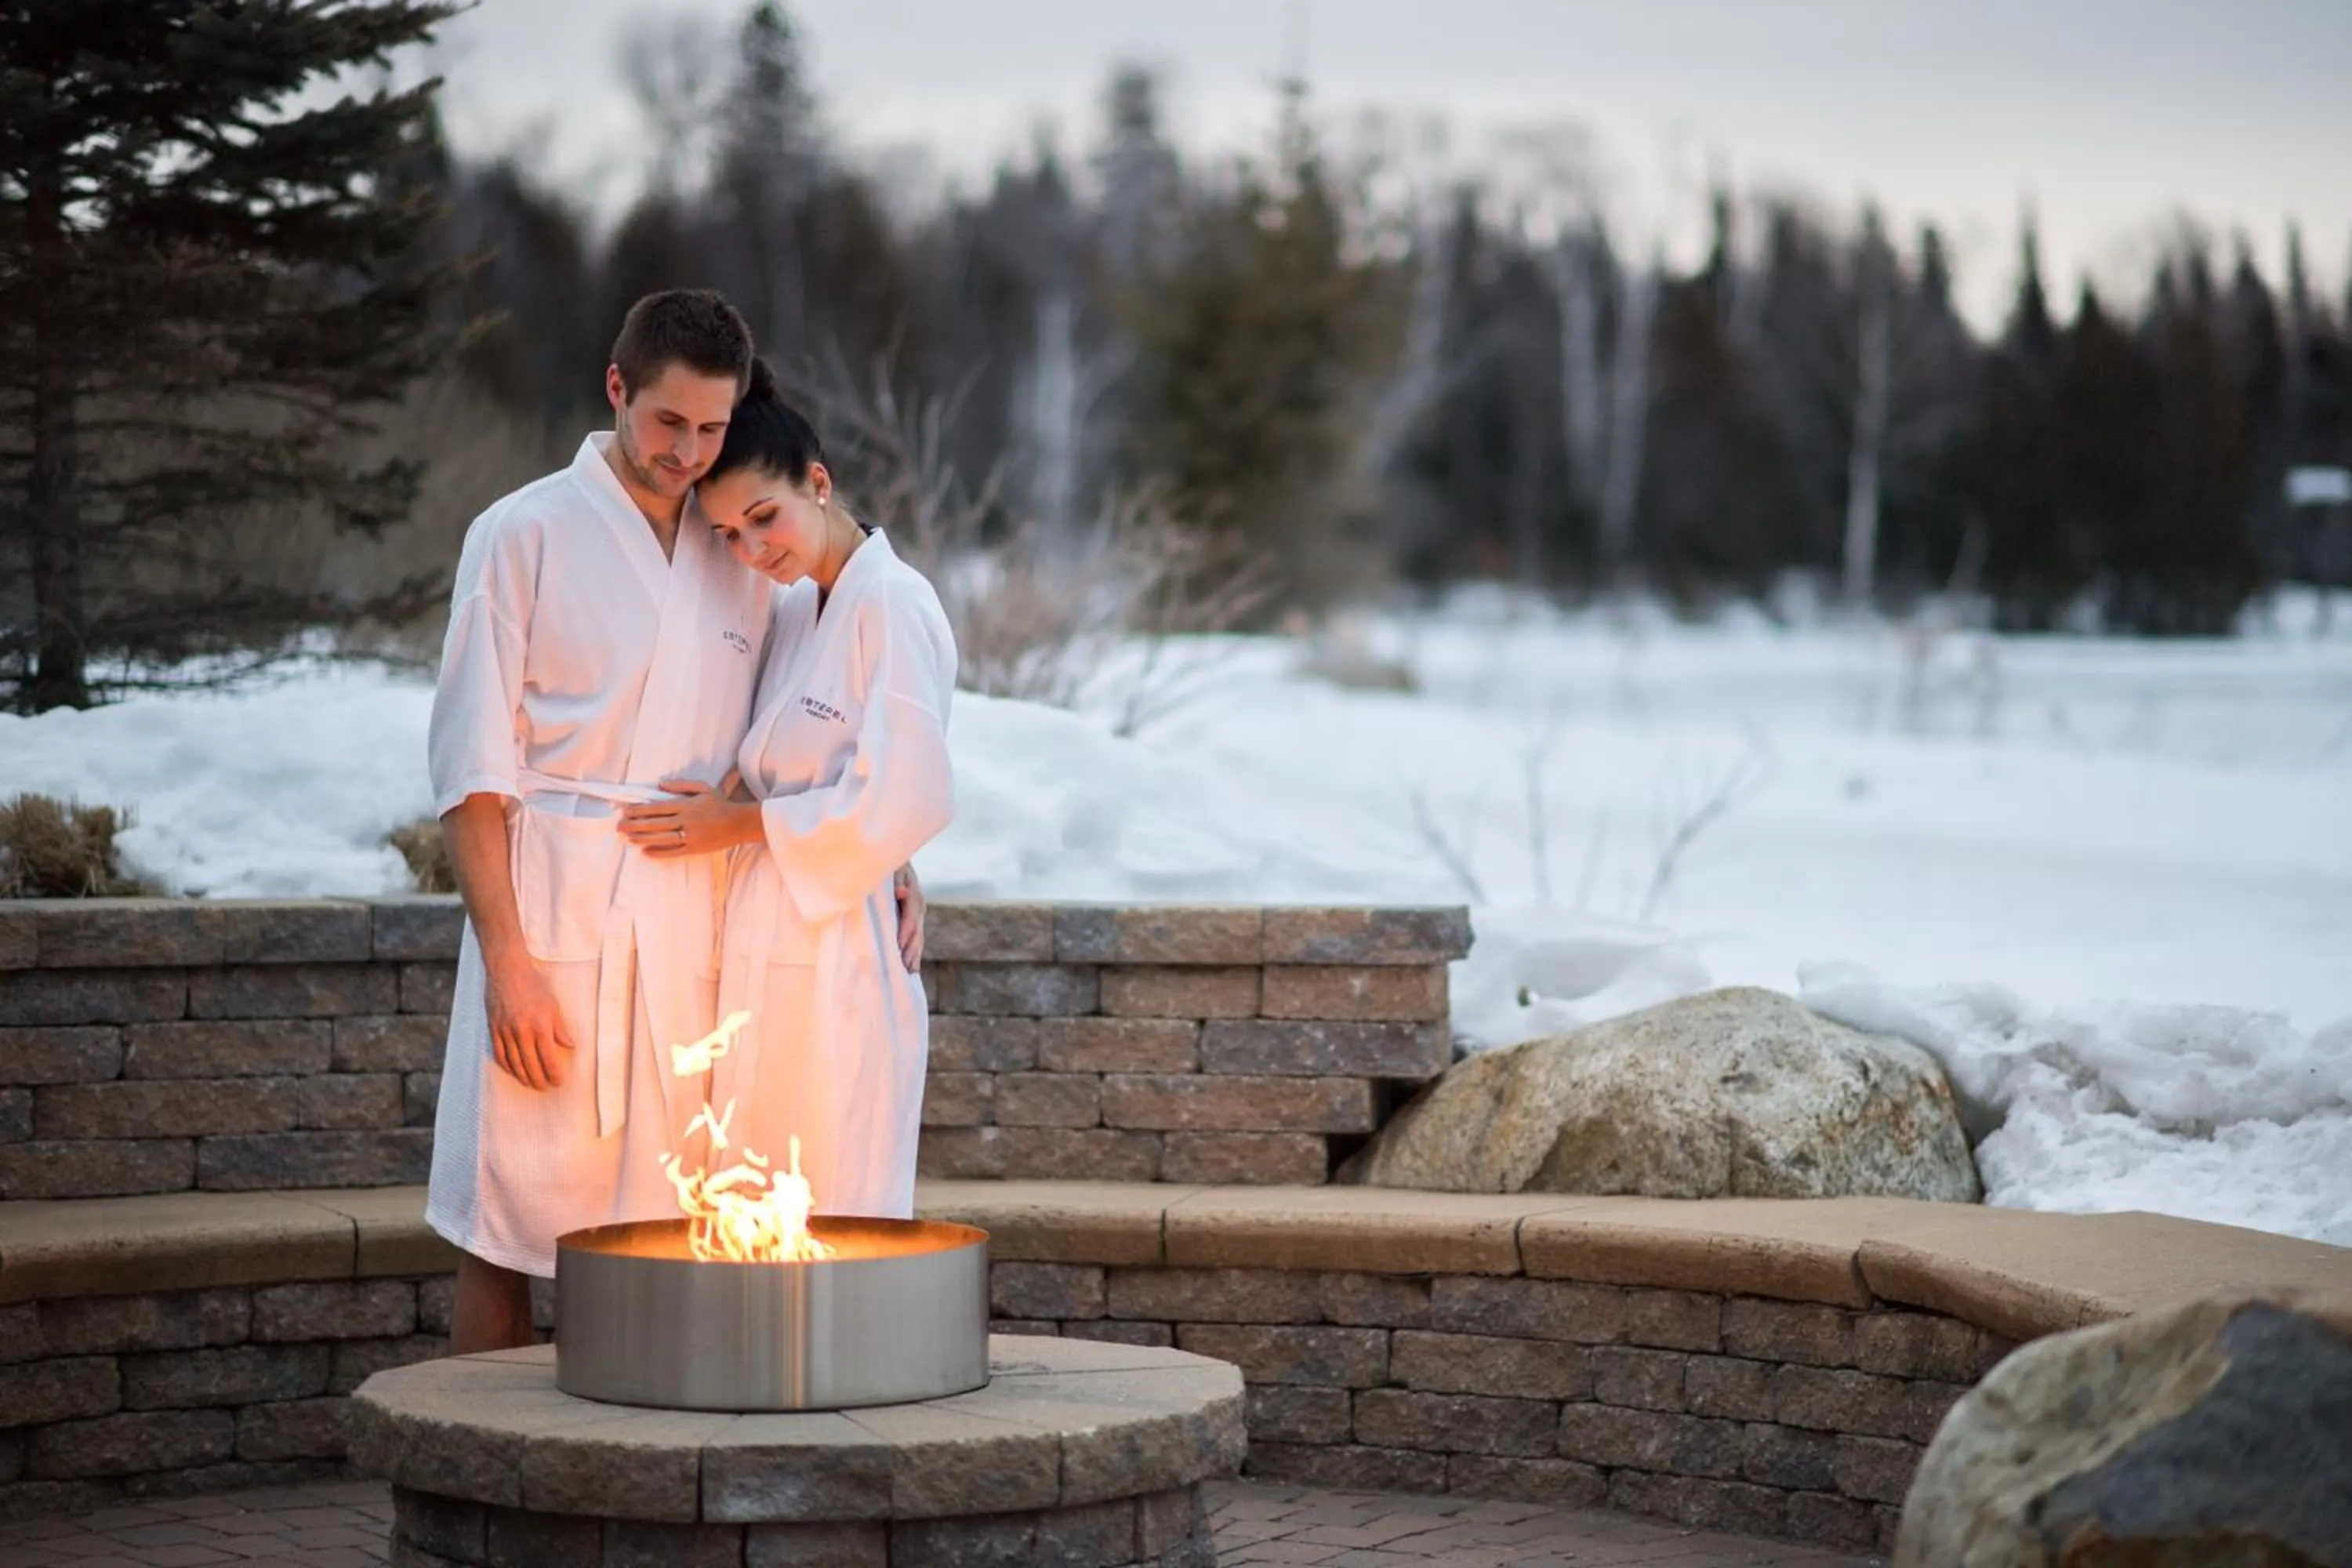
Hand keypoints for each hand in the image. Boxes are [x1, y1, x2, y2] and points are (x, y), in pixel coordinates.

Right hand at [485, 955, 572, 1089]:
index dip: (554, 1073)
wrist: (507, 970)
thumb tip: (570, 1046)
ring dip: (523, 1076)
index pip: (549, 1058)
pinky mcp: (493, 1028)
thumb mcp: (553, 1004)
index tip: (558, 1082)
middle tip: (545, 1087)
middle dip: (539, 1080)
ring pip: (514, 1062)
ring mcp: (505, 1031)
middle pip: (530, 1065)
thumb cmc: (534, 984)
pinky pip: (499, 1053)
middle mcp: (522, 1032)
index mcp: (540, 1026)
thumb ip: (560, 1028)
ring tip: (530, 1083)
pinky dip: (506, 1065)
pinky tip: (512, 1071)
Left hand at [618, 779, 754, 857]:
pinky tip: (645, 852)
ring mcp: (690, 836)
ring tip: (628, 839)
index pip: (657, 808)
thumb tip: (660, 785)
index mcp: (686, 805)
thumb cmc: (720, 803)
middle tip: (619, 827)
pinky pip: (673, 851)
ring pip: (661, 838)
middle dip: (635, 825)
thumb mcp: (703, 788)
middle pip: (655, 823)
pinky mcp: (694, 849)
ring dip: (642, 839)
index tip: (625, 811)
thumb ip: (681, 785)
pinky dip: (659, 852)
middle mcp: (686, 821)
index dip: (639, 810)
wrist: (739, 823)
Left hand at [894, 864, 925, 971]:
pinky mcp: (914, 920)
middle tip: (905, 967)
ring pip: (918, 937)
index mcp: (912, 893)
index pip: (910, 915)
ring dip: (914, 954)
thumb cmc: (889, 867)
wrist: (895, 863)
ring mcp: (918, 913)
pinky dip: (914, 953)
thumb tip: (901, 892)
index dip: (905, 931)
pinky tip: (912, 968)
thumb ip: (896, 880)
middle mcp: (918, 905)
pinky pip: (916, 939)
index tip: (898, 946)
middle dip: (911, 949)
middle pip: (917, 930)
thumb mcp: (892, 869)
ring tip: (910, 971)